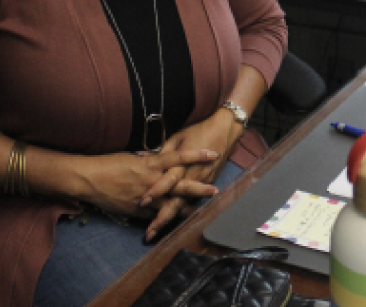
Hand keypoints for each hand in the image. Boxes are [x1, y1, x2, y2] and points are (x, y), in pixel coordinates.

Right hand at [71, 148, 220, 220]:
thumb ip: (149, 158)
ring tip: (201, 210)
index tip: (213, 153)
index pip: (179, 157)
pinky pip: (156, 216)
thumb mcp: (132, 155)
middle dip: (199, 187)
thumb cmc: (109, 162)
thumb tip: (161, 155)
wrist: (90, 179)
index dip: (196, 155)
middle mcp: (151, 181)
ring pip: (171, 204)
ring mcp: (146, 198)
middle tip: (215, 189)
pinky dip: (166, 219)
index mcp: (150, 163)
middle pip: (180, 185)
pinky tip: (177, 222)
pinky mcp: (138, 211)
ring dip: (187, 208)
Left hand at [140, 110, 243, 239]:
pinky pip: (193, 201)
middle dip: (161, 218)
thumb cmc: (198, 131)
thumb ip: (162, 151)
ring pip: (183, 206)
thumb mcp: (177, 137)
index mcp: (180, 163)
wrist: (223, 131)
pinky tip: (175, 225)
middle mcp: (189, 177)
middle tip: (149, 234)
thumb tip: (143, 158)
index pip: (166, 181)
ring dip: (170, 220)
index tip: (142, 203)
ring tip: (157, 235)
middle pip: (174, 201)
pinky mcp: (207, 184)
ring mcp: (199, 183)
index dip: (155, 191)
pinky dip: (183, 213)